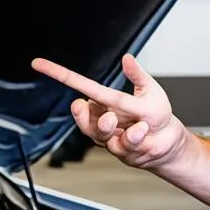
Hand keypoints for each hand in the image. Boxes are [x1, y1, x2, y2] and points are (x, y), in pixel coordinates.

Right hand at [32, 53, 186, 168]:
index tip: (40, 64)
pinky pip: (122, 145)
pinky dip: (134, 136)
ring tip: (120, 120)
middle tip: (93, 109)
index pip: (79, 85)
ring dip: (108, 126)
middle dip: (84, 116)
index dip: (59, 74)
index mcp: (106, 100)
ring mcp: (110, 137)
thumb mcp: (149, 89)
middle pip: (82, 118)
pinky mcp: (121, 151)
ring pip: (98, 135)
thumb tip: (127, 58)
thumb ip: (137, 75)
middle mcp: (103, 118)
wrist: (169, 139)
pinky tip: (142, 130)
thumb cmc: (156, 114)